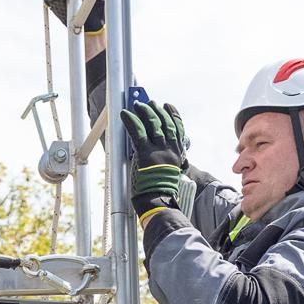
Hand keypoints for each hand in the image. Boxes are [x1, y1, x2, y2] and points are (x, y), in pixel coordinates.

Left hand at [119, 101, 187, 218]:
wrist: (157, 199)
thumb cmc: (161, 190)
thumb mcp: (170, 173)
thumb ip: (166, 160)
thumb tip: (159, 154)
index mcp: (177, 154)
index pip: (178, 129)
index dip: (173, 115)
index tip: (168, 107)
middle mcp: (170, 149)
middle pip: (165, 123)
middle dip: (157, 111)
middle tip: (151, 103)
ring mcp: (158, 150)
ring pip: (152, 124)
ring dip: (145, 112)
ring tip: (139, 105)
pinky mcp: (145, 153)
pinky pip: (137, 132)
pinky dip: (131, 121)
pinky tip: (126, 114)